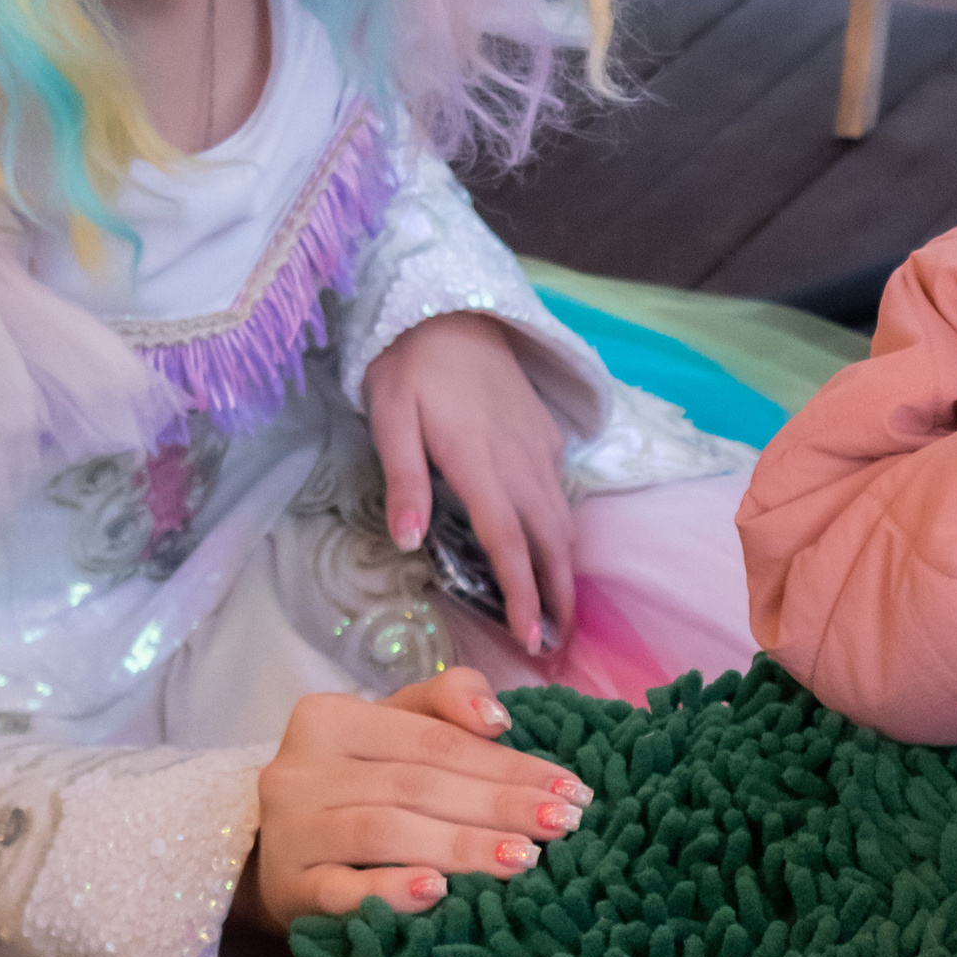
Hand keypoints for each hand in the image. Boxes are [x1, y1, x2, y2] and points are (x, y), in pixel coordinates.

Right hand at [239, 665, 592, 928]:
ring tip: (523, 858)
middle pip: (417, 784)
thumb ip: (444, 703)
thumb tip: (495, 718)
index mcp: (329, 719)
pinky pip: (341, 890)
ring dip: (461, 846)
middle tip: (562, 824)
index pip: (434, 740)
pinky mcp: (287, 889)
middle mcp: (301, 770)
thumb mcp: (390, 730)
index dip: (507, 763)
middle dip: (499, 805)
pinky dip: (389, 890)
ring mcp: (291, 832)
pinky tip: (436, 892)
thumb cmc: (354, 785)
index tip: (569, 788)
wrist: (280, 857)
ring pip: (385, 831)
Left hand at [364, 311, 574, 658]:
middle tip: (557, 648)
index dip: (523, 594)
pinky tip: (551, 551)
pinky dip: (561, 533)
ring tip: (560, 614)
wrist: (452, 308)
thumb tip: (407, 542)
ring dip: (566, 571)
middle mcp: (520, 461)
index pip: (508, 542)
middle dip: (558, 598)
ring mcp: (539, 448)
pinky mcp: (546, 435)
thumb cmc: (410, 365)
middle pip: (550, 542)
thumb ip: (404, 479)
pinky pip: (560, 493)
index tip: (531, 639)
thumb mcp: (391, 416)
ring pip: (563, 521)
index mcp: (480, 462)